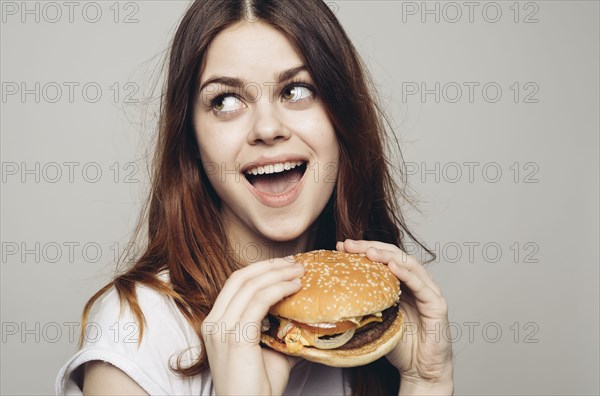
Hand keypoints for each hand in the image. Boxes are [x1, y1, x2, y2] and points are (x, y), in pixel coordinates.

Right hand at [201, 258, 303, 394]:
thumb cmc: (258, 386)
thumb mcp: (266, 350)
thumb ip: (278, 330)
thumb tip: (304, 316)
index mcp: (216, 323)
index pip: (235, 283)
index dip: (260, 269)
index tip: (284, 265)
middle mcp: (214, 323)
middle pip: (240, 278)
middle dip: (270, 266)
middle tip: (295, 263)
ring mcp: (222, 330)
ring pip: (250, 287)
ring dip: (278, 274)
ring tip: (300, 273)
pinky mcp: (236, 338)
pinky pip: (258, 302)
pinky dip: (279, 289)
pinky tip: (295, 288)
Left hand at [337, 239, 453, 394]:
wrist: (420, 372)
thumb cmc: (400, 346)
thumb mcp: (376, 320)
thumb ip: (364, 304)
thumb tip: (332, 294)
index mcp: (402, 284)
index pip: (383, 259)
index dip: (363, 250)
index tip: (341, 246)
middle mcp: (417, 284)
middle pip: (394, 256)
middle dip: (371, 248)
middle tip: (350, 244)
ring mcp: (429, 293)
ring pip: (409, 265)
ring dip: (388, 255)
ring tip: (369, 251)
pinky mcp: (438, 306)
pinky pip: (421, 286)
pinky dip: (407, 274)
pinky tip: (393, 266)